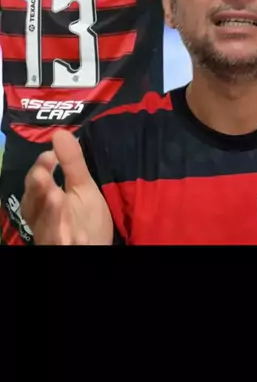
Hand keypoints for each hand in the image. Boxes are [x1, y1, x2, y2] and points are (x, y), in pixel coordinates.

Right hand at [21, 129, 113, 244]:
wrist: (96, 246)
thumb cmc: (85, 218)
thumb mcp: (81, 187)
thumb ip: (71, 163)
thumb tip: (60, 132)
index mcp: (42, 205)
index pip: (35, 187)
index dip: (39, 173)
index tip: (48, 156)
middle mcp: (43, 222)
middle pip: (34, 208)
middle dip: (38, 191)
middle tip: (43, 176)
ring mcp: (56, 238)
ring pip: (49, 229)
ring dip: (52, 215)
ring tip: (57, 197)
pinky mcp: (68, 248)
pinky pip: (66, 247)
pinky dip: (71, 241)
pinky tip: (79, 236)